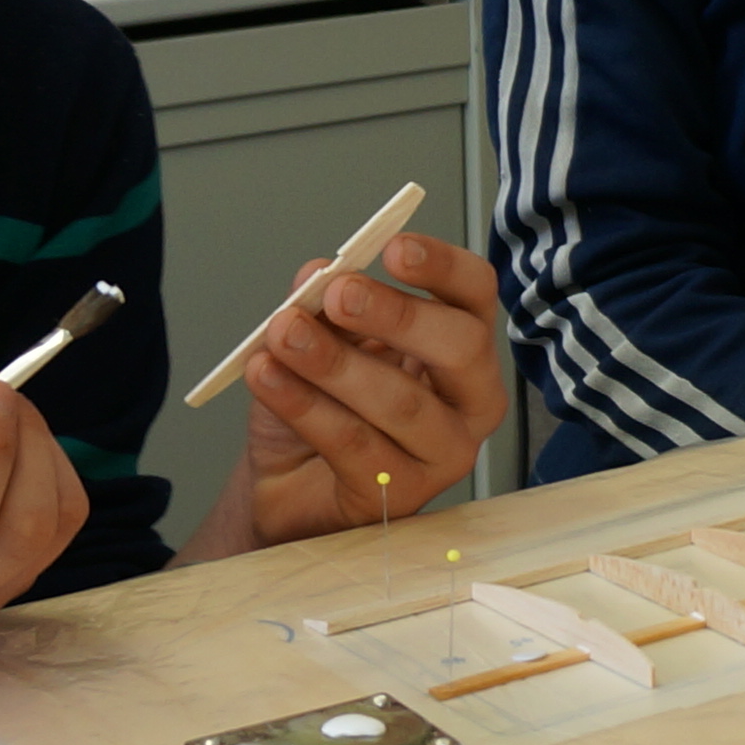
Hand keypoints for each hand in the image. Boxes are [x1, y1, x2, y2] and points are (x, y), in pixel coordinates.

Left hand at [228, 228, 508, 545]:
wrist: (290, 487)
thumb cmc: (324, 410)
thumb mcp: (322, 341)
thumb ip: (323, 306)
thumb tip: (317, 272)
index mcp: (463, 346)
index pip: (476, 293)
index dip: (443, 266)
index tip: (394, 248)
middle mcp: (471, 399)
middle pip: (461, 347)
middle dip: (396, 315)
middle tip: (338, 294)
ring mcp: (445, 453)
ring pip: (401, 402)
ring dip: (333, 363)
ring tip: (283, 334)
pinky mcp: (403, 496)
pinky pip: (355, 446)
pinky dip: (304, 407)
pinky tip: (268, 378)